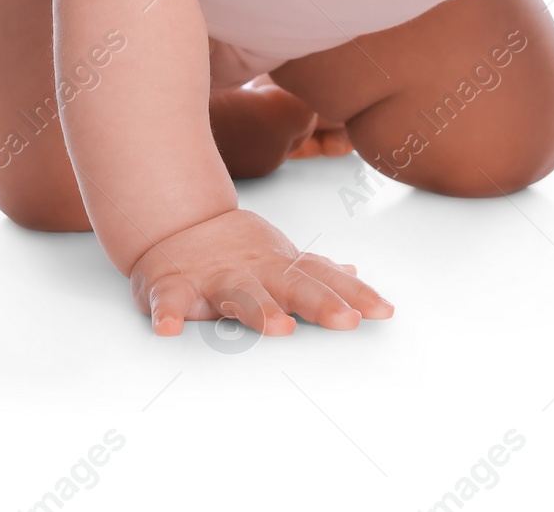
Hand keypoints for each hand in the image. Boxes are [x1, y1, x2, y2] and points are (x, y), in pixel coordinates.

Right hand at [130, 208, 393, 334]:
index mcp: (280, 269)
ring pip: (239, 294)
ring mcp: (214, 277)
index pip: (324, 281)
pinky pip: (169, 301)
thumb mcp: (278, 259)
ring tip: (279, 328)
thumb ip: (315, 272)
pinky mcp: (172, 286)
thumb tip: (353, 274)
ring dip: (259, 309)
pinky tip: (170, 329)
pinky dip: (169, 313)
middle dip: (320, 303)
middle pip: (292, 286)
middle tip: (348, 322)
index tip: (385, 311)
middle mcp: (253, 271)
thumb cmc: (237, 252)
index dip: (355, 295)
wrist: (177, 224)